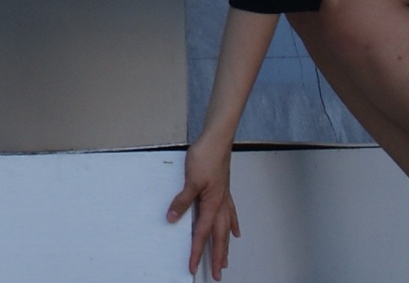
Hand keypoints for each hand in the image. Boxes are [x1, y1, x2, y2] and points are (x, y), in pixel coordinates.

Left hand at [167, 129, 240, 279]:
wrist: (217, 139)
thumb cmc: (206, 156)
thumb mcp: (191, 179)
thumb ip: (182, 200)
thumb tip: (172, 217)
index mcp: (211, 205)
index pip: (202, 234)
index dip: (197, 252)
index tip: (193, 267)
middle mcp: (220, 205)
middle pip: (219, 236)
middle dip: (218, 256)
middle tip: (218, 274)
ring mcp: (224, 197)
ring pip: (225, 228)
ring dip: (225, 245)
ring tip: (226, 260)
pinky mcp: (224, 189)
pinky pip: (230, 213)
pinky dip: (232, 224)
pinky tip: (235, 231)